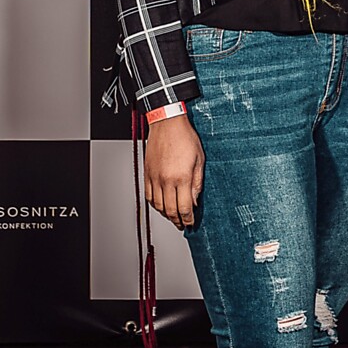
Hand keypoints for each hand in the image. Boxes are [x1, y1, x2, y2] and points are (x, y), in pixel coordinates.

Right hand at [144, 113, 204, 228]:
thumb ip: (197, 183)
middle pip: (170, 210)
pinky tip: (161, 205)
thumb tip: (195, 200)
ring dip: (166, 214)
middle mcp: (166, 180)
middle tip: (182, 224)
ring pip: (158, 206)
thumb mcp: (200, 160)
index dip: (188, 219)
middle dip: (177, 221)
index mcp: (182, 177)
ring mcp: (154, 178)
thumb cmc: (185, 137)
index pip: (185, 207)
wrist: (167, 123)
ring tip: (173, 217)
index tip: (191, 223)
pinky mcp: (147, 174)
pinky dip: (155, 204)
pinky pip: (149, 196)